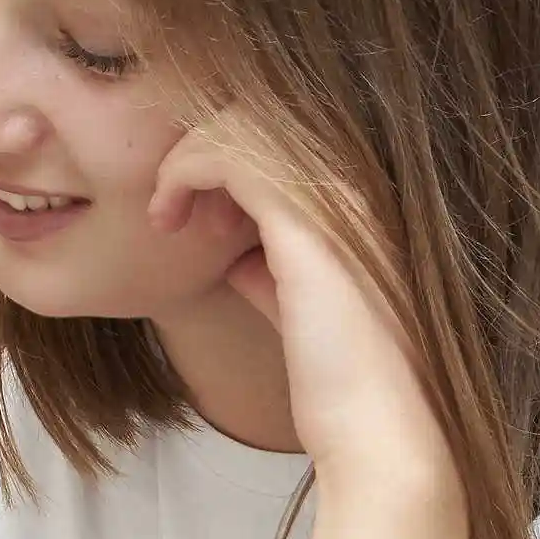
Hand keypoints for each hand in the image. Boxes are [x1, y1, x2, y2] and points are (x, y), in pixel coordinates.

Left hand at [151, 123, 450, 490]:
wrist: (375, 424)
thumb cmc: (337, 379)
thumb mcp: (298, 307)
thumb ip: (272, 270)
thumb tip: (239, 256)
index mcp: (355, 199)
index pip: (278, 133)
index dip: (223, 159)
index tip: (191, 216)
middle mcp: (352, 183)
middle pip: (256, 113)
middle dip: (198, 151)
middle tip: (170, 211)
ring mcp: (333, 195)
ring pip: (237, 124)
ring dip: (185, 161)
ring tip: (165, 215)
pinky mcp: (303, 218)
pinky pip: (225, 156)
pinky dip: (181, 175)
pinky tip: (166, 219)